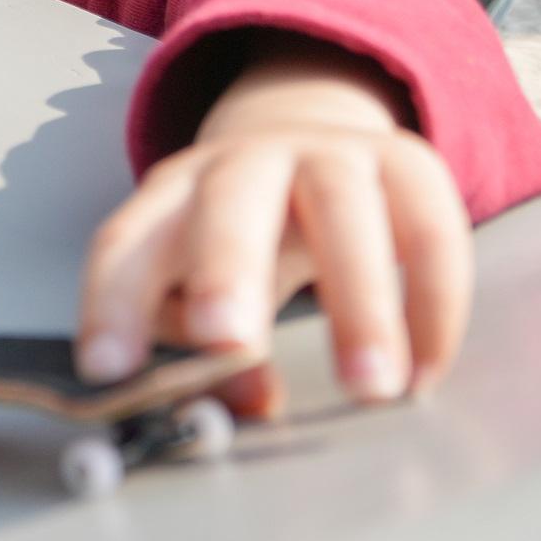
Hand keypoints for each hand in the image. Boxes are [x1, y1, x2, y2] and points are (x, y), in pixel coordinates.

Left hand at [76, 47, 469, 416]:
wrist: (313, 141)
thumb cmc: (245, 237)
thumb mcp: (208, 289)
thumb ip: (209, 350)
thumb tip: (251, 399)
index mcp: (174, 195)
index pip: (127, 243)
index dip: (114, 302)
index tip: (107, 368)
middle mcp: (245, 163)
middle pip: (229, 203)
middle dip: (225, 268)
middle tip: (224, 340)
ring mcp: (330, 154)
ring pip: (344, 210)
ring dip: (359, 302)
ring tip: (369, 388)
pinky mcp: (407, 163)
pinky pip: (429, 229)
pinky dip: (433, 302)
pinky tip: (424, 370)